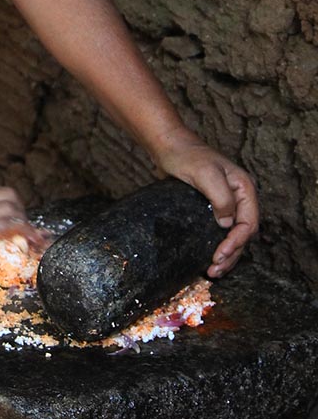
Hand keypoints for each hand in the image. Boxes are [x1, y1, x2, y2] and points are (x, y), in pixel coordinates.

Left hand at [151, 131, 258, 276]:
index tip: (219, 255)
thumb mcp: (206, 174)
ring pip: (232, 236)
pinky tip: (206, 259)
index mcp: (245, 189)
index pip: (248, 224)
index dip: (236, 243)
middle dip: (231, 254)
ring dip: (225, 255)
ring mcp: (227, 203)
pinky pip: (219, 232)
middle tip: (213, 270)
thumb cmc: (187, 156)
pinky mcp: (212, 208)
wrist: (168, 147)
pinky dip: (216, 246)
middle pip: (243, 234)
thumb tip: (227, 225)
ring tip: (212, 271)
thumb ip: (221, 198)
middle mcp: (239, 198)